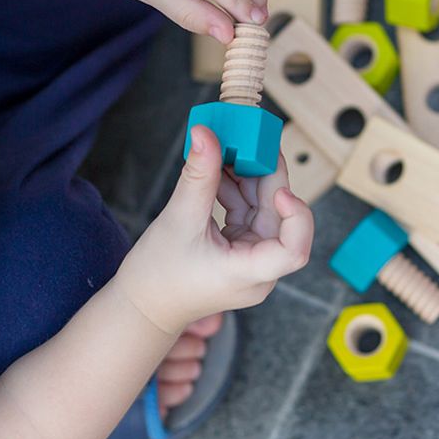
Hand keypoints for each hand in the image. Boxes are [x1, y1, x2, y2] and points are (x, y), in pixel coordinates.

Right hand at [116, 126, 313, 334]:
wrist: (142, 304)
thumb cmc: (159, 276)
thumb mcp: (179, 220)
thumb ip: (198, 176)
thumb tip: (206, 135)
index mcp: (249, 274)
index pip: (293, 250)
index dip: (296, 216)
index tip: (280, 189)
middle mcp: (257, 269)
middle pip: (276, 217)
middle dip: (263, 178)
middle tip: (250, 142)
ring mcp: (249, 260)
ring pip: (260, 211)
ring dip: (245, 180)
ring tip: (226, 151)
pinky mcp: (238, 251)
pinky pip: (245, 214)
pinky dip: (234, 192)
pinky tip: (219, 171)